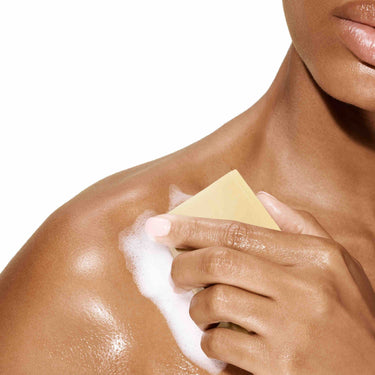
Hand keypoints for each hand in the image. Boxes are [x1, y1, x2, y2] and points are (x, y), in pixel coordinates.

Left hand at [145, 191, 374, 373]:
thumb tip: (261, 197)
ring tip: (202, 308)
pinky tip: (217, 339)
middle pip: (220, 262)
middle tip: (176, 271)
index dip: (193, 226)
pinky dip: (209, 340)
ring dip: (196, 305)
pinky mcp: (279, 366)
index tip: (160, 225)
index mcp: (315, 257)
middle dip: (184, 264)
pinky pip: (222, 343)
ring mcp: (291, 329)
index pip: (239, 231)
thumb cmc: (350, 316)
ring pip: (215, 301)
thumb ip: (301, 225)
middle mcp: (304, 288)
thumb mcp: (338, 264)